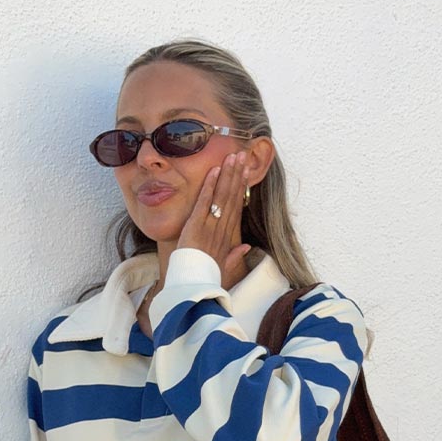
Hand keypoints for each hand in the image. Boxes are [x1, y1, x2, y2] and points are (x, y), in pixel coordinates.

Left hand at [176, 151, 251, 287]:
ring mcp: (210, 226)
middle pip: (232, 197)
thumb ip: (234, 256)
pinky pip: (204, 202)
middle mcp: (221, 228)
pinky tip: (214, 170)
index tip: (246, 172)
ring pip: (222, 196)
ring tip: (233, 156)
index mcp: (227, 236)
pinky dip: (209, 186)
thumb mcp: (223, 267)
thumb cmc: (206, 277)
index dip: (241, 188)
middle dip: (237, 174)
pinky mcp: (196, 226)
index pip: (236, 207)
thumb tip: (246, 247)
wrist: (195, 285)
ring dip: (228, 175)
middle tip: (242, 154)